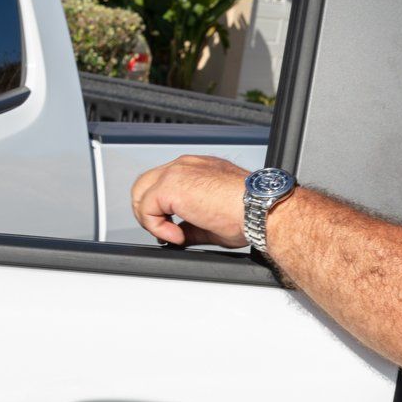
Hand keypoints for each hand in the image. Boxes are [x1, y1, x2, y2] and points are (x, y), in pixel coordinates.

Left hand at [131, 155, 250, 247]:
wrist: (260, 210)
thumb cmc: (249, 213)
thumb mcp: (212, 221)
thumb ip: (190, 224)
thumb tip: (178, 235)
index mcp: (197, 168)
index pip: (163, 183)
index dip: (162, 209)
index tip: (175, 229)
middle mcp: (185, 165)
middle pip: (145, 184)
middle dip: (149, 212)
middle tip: (167, 233)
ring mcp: (176, 172)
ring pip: (141, 193)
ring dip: (151, 219)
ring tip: (173, 235)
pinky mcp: (170, 186)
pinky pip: (146, 209)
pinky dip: (157, 227)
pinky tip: (177, 236)